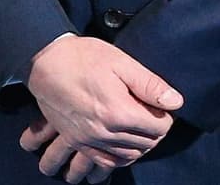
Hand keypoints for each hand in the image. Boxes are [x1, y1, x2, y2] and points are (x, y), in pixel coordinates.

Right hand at [19, 35, 182, 177]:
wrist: (43, 61)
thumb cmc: (81, 57)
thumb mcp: (119, 61)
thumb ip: (149, 83)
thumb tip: (175, 102)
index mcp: (120, 112)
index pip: (160, 127)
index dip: (164, 114)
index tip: (157, 103)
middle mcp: (106, 132)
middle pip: (147, 143)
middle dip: (154, 130)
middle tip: (148, 111)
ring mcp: (90, 140)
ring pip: (129, 155)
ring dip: (139, 144)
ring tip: (137, 126)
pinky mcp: (78, 141)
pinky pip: (106, 161)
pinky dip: (119, 157)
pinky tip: (121, 144)